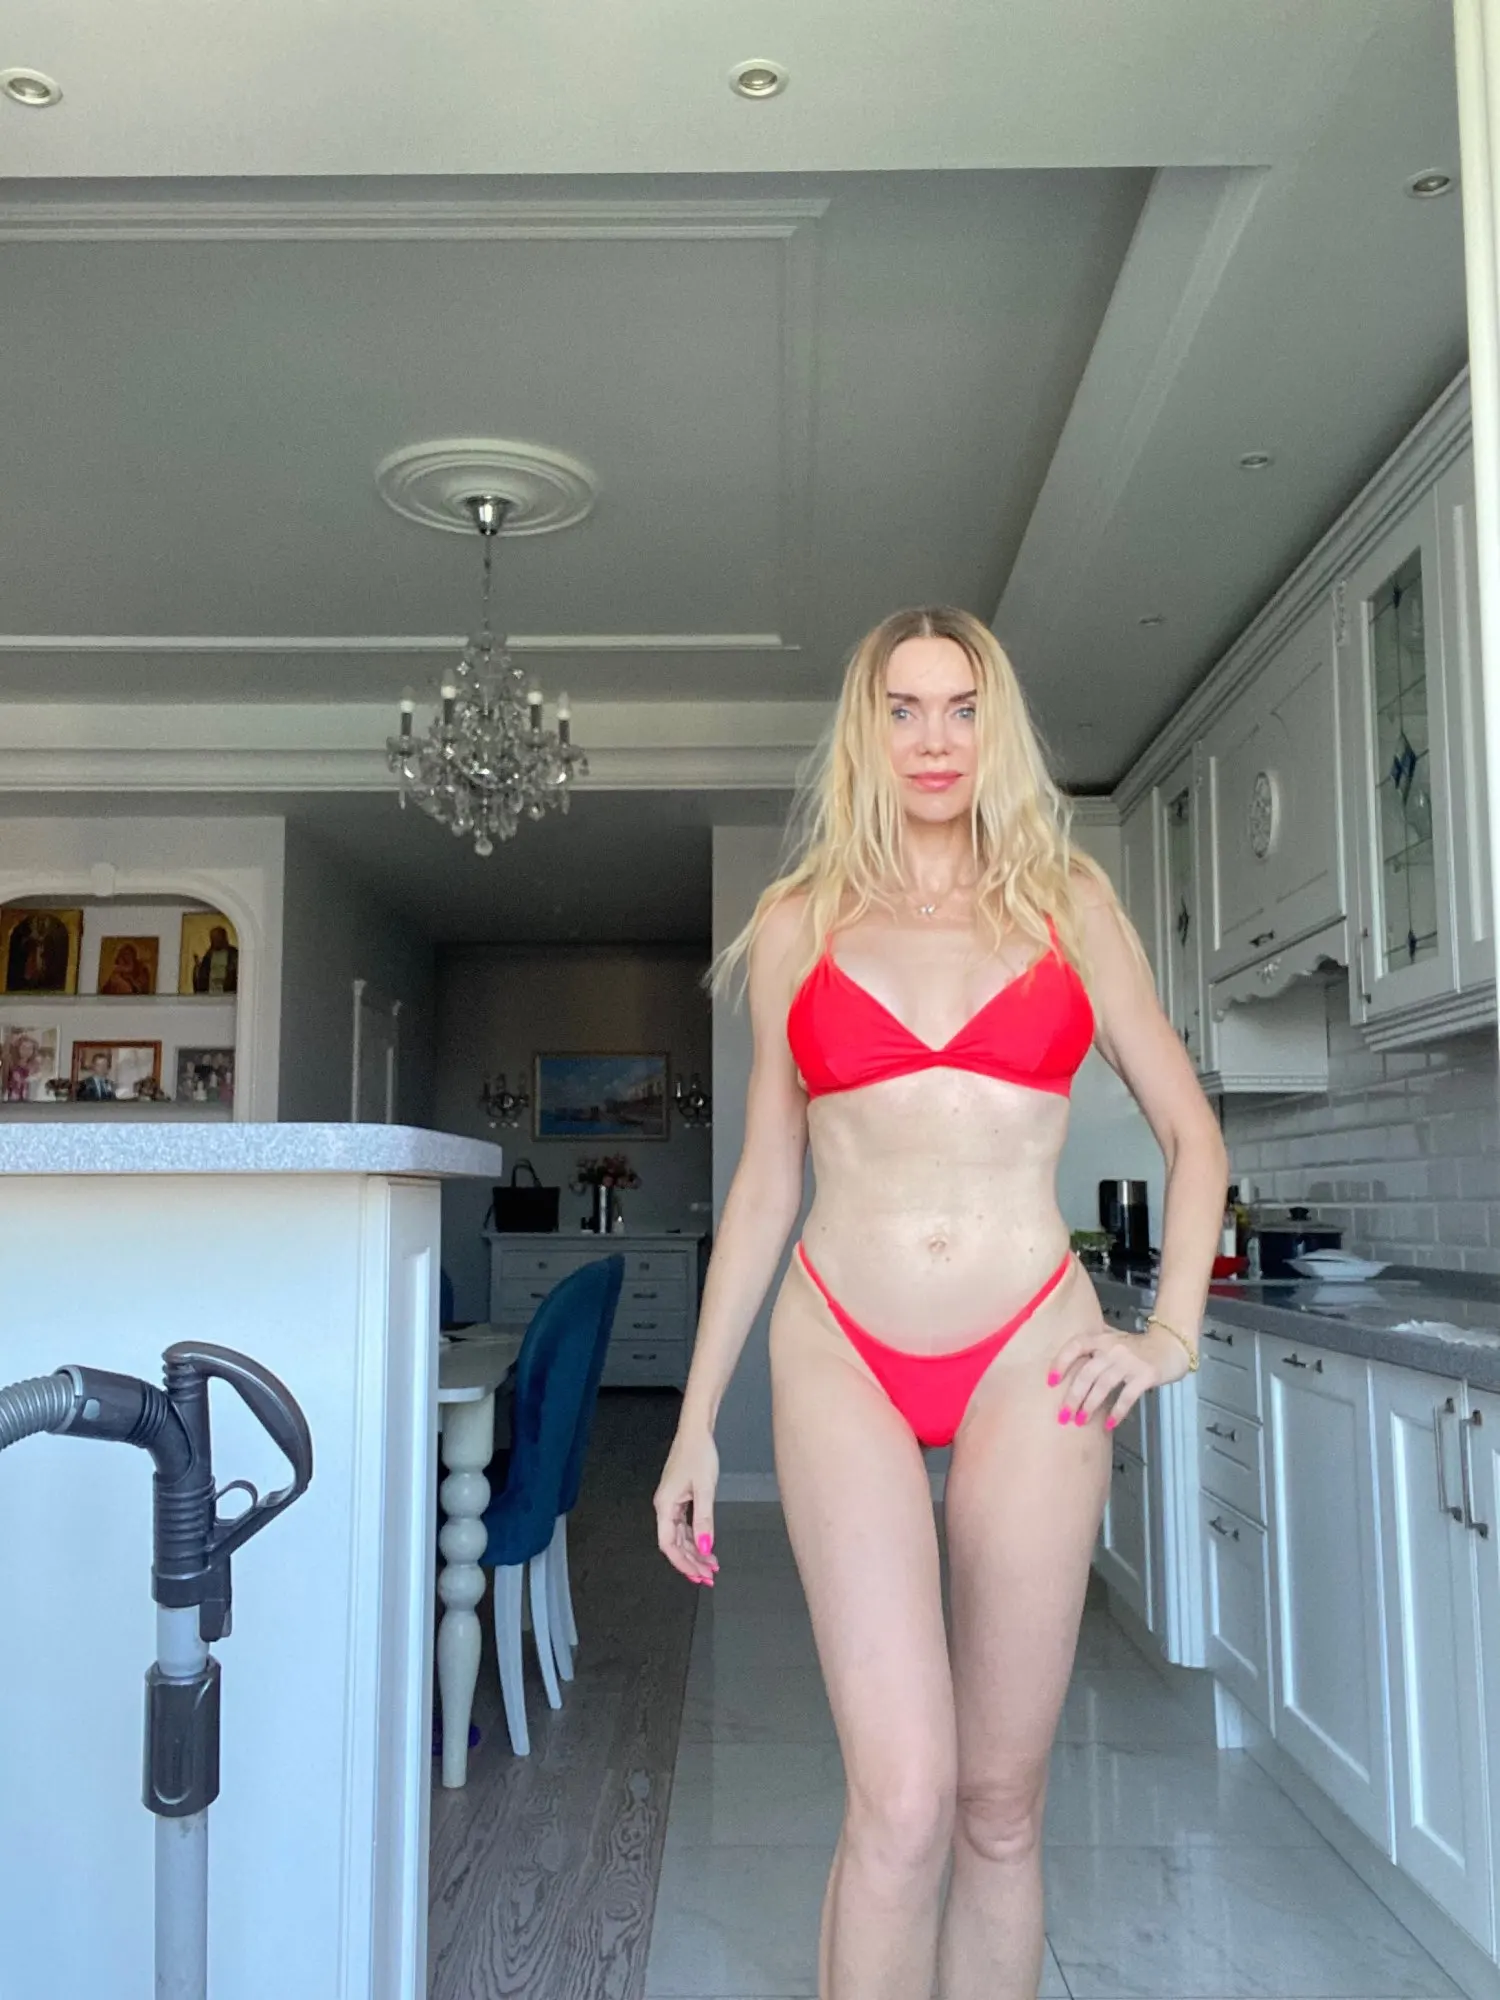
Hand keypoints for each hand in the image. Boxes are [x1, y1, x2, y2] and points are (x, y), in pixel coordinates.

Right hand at [653, 1424, 720, 1585]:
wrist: (696, 1430)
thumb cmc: (698, 1453)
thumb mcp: (705, 1489)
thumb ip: (704, 1521)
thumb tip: (706, 1547)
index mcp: (664, 1506)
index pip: (669, 1545)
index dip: (683, 1564)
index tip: (699, 1576)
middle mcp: (664, 1506)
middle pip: (674, 1544)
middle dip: (691, 1562)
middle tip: (709, 1576)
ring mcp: (672, 1502)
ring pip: (681, 1536)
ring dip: (695, 1551)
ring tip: (712, 1565)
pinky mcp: (680, 1497)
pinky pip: (685, 1525)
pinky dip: (696, 1537)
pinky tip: (706, 1545)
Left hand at [1045, 1316, 1192, 1429]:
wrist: (1171, 1346)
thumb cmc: (1139, 1346)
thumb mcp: (1114, 1338)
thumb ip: (1095, 1344)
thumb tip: (1068, 1358)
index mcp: (1102, 1338)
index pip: (1076, 1346)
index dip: (1061, 1362)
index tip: (1051, 1381)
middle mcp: (1113, 1348)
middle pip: (1087, 1373)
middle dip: (1073, 1396)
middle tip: (1063, 1415)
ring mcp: (1130, 1362)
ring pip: (1103, 1386)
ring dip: (1089, 1406)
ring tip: (1080, 1421)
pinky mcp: (1145, 1375)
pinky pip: (1126, 1396)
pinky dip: (1117, 1412)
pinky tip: (1109, 1423)